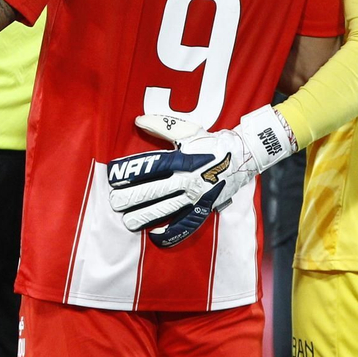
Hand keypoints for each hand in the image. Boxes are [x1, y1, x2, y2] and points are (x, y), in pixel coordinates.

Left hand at [107, 107, 294, 247]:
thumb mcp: (188, 130)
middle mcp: (187, 179)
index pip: (151, 166)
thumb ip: (162, 126)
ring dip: (145, 216)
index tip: (112, 176)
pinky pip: (186, 224)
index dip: (130, 171)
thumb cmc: (212, 141)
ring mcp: (196, 196)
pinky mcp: (204, 208)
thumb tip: (137, 120)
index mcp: (182, 159)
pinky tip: (155, 236)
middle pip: (154, 190)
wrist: (244, 156)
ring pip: (167, 209)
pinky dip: (172, 232)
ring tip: (127, 222)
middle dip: (132, 198)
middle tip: (114, 202)